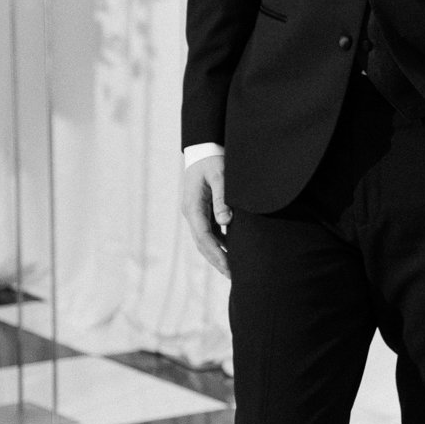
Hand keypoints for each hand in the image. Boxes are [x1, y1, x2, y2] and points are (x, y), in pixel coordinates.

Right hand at [182, 152, 231, 276]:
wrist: (203, 147)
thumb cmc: (213, 159)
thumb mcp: (220, 175)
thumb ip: (222, 198)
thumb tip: (226, 222)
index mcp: (193, 207)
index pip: (204, 238)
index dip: (217, 254)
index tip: (229, 268)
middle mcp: (191, 212)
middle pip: (202, 243)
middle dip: (216, 260)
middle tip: (233, 276)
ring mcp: (195, 212)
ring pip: (205, 239)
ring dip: (217, 254)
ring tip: (233, 269)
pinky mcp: (202, 209)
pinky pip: (210, 231)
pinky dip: (219, 243)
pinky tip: (232, 250)